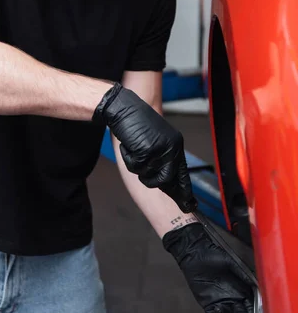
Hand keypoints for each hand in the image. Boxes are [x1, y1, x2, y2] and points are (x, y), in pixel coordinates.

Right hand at [93, 83, 196, 212]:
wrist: (124, 108)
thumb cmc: (136, 123)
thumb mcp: (156, 140)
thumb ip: (163, 158)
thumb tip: (166, 181)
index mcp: (176, 144)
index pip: (182, 174)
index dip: (184, 191)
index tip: (189, 205)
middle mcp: (172, 148)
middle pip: (166, 180)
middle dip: (151, 179)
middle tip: (141, 162)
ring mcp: (160, 150)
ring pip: (147, 176)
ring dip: (137, 166)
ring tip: (134, 147)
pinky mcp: (146, 151)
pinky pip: (135, 167)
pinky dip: (128, 158)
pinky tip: (128, 145)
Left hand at [162, 223, 255, 312]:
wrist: (196, 254)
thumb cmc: (215, 256)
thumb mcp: (232, 263)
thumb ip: (244, 274)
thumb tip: (256, 284)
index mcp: (241, 290)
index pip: (250, 307)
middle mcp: (232, 299)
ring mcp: (220, 302)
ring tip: (220, 308)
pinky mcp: (207, 304)